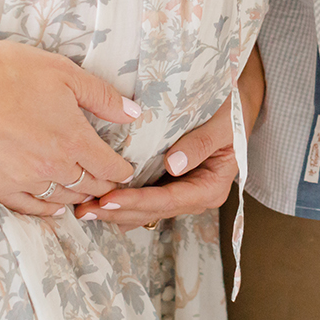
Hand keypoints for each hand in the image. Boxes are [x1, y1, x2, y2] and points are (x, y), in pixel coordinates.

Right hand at [0, 32, 141, 216]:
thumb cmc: (6, 71)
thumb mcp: (63, 72)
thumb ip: (102, 96)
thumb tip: (134, 113)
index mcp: (74, 140)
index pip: (111, 168)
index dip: (122, 169)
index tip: (126, 168)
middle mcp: (53, 168)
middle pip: (89, 186)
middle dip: (103, 184)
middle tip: (109, 182)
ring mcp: (25, 181)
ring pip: (63, 199)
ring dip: (78, 196)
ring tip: (85, 193)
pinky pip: (31, 208)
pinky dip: (48, 208)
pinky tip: (54, 206)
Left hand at [71, 46, 265, 227]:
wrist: (236, 107)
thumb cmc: (230, 113)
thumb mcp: (221, 126)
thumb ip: (200, 145)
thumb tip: (172, 165)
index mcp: (210, 188)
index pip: (168, 201)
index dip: (137, 202)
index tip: (108, 200)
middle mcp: (194, 197)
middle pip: (151, 211)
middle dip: (117, 212)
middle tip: (84, 209)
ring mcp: (181, 194)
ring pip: (144, 211)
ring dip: (114, 212)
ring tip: (83, 209)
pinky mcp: (169, 186)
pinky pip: (143, 200)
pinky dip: (121, 201)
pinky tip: (97, 200)